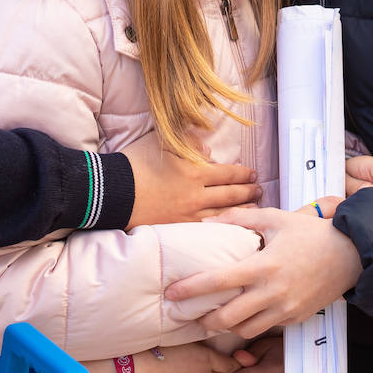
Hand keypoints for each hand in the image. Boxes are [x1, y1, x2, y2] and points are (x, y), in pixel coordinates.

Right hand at [123, 130, 260, 228]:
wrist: (113, 192)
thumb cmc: (134, 164)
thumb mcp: (160, 142)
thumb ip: (187, 141)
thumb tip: (207, 147)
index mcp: (193, 171)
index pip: (227, 173)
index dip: (243, 174)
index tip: (252, 174)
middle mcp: (195, 194)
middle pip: (230, 195)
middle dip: (249, 193)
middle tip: (259, 191)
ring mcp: (188, 214)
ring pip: (224, 214)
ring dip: (242, 212)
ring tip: (253, 210)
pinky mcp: (178, 229)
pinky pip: (207, 230)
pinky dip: (224, 229)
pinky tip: (232, 230)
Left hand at [164, 207, 361, 337]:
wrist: (352, 255)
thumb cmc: (311, 233)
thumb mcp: (275, 218)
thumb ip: (240, 218)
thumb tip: (208, 222)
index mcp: (264, 266)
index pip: (219, 282)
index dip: (191, 289)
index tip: (172, 294)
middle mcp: (272, 292)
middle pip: (227, 319)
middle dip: (204, 321)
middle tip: (189, 316)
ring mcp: (285, 310)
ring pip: (245, 331)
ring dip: (225, 328)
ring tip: (212, 319)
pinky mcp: (295, 319)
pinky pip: (266, 329)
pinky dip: (250, 327)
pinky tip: (241, 318)